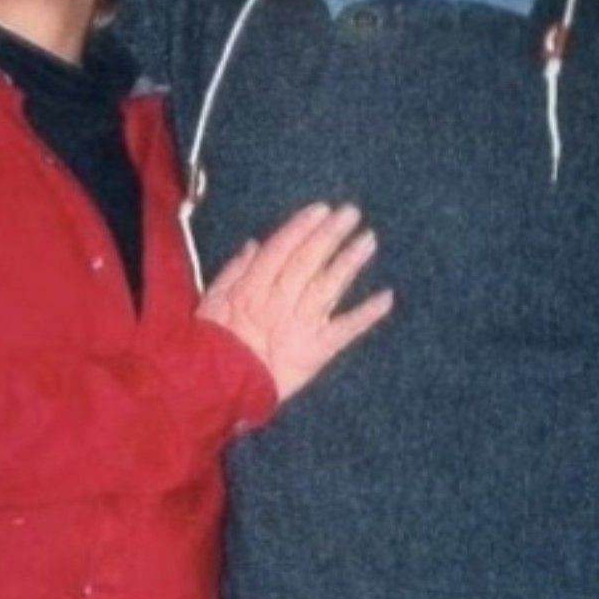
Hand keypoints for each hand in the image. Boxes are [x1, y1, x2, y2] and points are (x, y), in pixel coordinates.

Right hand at [197, 203, 393, 402]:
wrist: (219, 389)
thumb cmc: (212, 344)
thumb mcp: (212, 301)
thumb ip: (233, 271)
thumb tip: (255, 244)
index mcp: (252, 288)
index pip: (281, 249)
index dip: (302, 227)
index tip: (321, 209)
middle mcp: (279, 301)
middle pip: (308, 261)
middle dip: (330, 234)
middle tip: (352, 213)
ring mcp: (300, 325)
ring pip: (328, 287)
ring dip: (350, 262)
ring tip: (369, 240)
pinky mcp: (316, 350)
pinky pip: (344, 329)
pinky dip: (366, 313)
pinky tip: (386, 297)